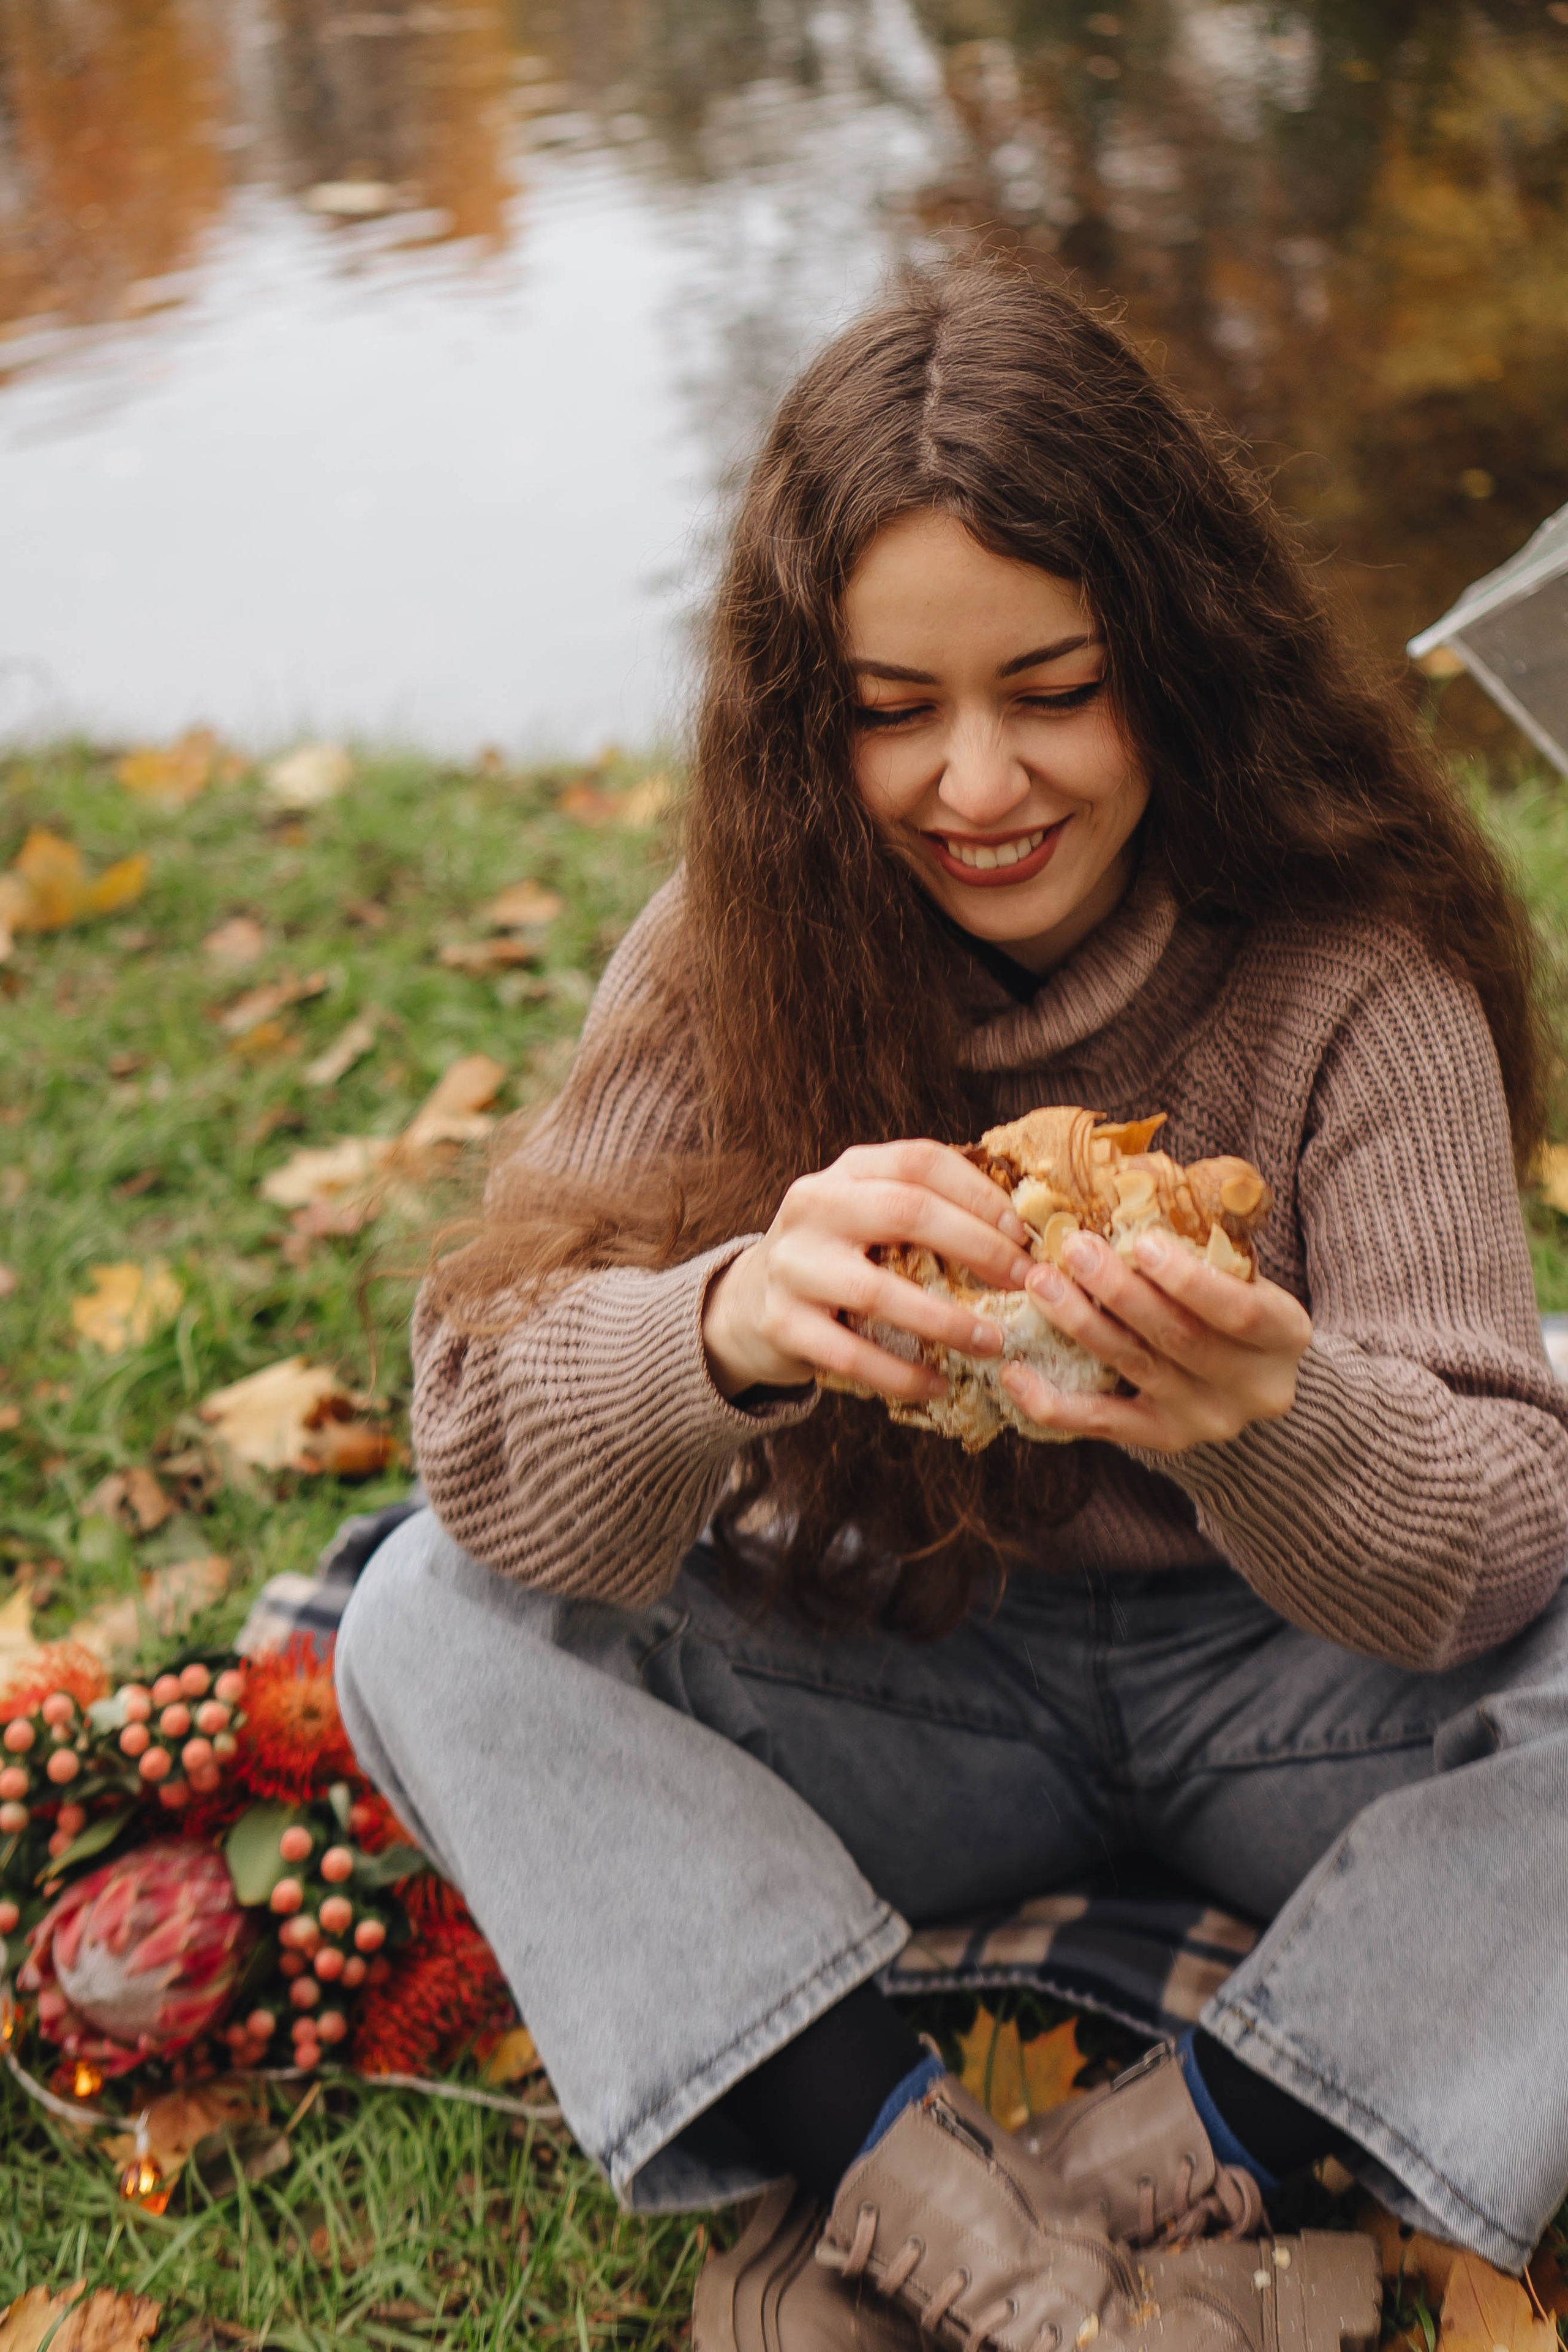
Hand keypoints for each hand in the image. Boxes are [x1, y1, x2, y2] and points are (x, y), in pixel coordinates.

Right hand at [702, 1140, 1036, 1402]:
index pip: (919, 1160)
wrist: (747, 1305)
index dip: (979, 1193)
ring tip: (993, 1342)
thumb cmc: (835, 1257)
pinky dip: (901, 1374)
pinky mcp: (781, 1324)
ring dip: (946, 1320)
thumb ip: (923, 1208)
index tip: (1022, 1233)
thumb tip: (1020, 1230)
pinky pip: (851, 1354)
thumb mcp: (867, 1214)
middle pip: (906, 1212)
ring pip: (878, 1290)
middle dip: (977, 1247)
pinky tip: (938, 1384)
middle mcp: (813, 1206)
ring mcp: (792, 1265)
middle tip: (1024, 1282)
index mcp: (846, 1171)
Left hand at [1000, 1228, 1311, 1451]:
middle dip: (1119, 1291)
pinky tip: (1014, 1372)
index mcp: (1284, 1335)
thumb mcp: (1246, 1272)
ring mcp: (1205, 1420)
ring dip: (1081, 1324)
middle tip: (1072, 1248)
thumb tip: (1129, 1174)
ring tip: (1040, 1283)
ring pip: (1134, 1368)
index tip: (1146, 1242)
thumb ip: (1205, 1239)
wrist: (1258, 1383)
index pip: (1240, 1312)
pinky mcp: (1162, 1440)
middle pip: (1178, 1338)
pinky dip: (1053, 1402)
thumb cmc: (1240, 1304)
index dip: (1191, 1281)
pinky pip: (1101, 1423)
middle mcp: (1251, 1388)